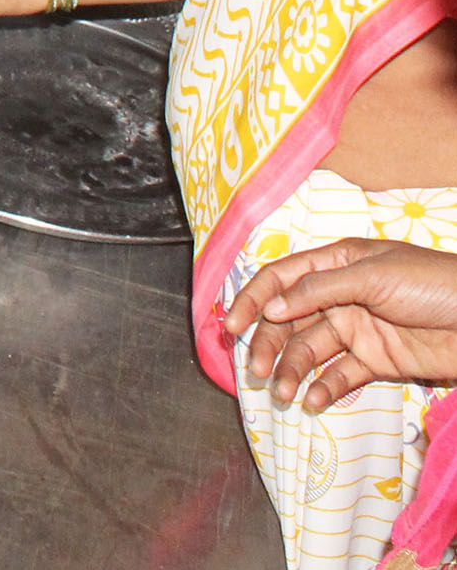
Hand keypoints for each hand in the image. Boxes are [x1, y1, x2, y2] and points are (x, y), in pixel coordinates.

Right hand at [227, 239, 456, 410]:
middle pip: (290, 319)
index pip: (282, 278)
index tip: (231, 324)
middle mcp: (340, 295)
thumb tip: (272, 307)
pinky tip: (315, 401)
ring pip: (312, 350)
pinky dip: (325, 389)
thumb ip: (320, 291)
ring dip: (294, 370)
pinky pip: (342, 375)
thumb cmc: (433, 284)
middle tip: (256, 369)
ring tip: (285, 393)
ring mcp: (358, 329)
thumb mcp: (373, 276)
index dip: (253, 298)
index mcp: (336, 263)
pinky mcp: (377, 361)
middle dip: (269, 343)